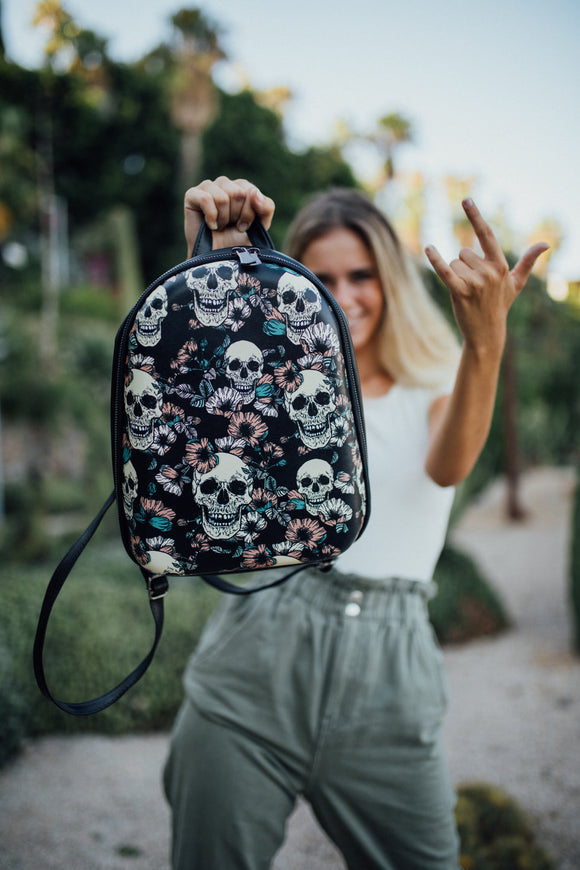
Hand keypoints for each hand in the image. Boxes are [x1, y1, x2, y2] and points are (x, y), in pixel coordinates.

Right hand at [184, 176, 274, 254]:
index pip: (251, 191)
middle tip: (230, 226)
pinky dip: (211, 217)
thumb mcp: (260, 225)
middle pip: (238, 194)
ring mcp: (207, 187)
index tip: (244, 226)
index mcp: (241, 186)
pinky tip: (210, 225)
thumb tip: (254, 192)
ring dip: (223, 219)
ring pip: (223, 198)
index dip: (249, 213)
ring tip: (220, 226)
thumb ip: (266, 206)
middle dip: (236, 216)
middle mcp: (225, 183)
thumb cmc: (237, 242)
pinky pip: (205, 199)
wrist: (218, 259)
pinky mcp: (192, 195)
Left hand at [425, 199, 549, 355]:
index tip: (466, 200)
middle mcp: (488, 272)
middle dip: (464, 265)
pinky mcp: (460, 292)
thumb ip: (529, 261)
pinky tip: (429, 248)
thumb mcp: (516, 283)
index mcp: (500, 266)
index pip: (487, 235)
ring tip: (467, 292)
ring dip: (456, 274)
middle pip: (463, 252)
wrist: (487, 332)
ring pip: (454, 262)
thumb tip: (546, 244)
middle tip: (473, 285)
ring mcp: (475, 282)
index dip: (476, 217)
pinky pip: (445, 270)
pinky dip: (436, 260)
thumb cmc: (500, 305)